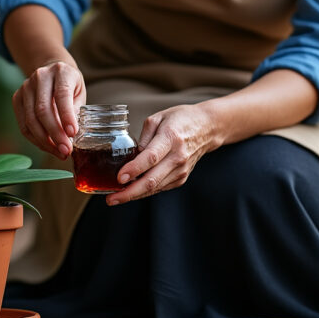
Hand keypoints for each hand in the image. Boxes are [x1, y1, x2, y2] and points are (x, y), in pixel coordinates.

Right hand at [11, 61, 85, 158]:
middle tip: (66, 150)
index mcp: (60, 72)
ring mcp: (25, 87)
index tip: (73, 134)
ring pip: (31, 120)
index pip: (61, 95)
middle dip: (55, 134)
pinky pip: (23, 125)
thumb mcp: (79, 92)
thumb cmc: (70, 84)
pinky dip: (36, 139)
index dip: (66, 116)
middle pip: (43, 110)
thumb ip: (75, 111)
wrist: (52, 71)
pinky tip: (48, 146)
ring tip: (59, 152)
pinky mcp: (17, 98)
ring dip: (45, 141)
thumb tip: (70, 136)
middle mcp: (40, 77)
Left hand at [106, 104, 221, 204]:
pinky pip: (159, 188)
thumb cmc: (180, 120)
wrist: (207, 128)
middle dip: (129, 192)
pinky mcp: (181, 178)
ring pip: (154, 188)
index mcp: (170, 138)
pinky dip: (145, 192)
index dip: (134, 169)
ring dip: (134, 195)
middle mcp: (177, 157)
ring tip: (115, 198)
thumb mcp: (158, 118)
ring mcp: (181, 170)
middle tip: (111, 199)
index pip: (150, 158)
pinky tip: (132, 191)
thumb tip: (131, 157)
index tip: (119, 178)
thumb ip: (143, 137)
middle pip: (152, 180)